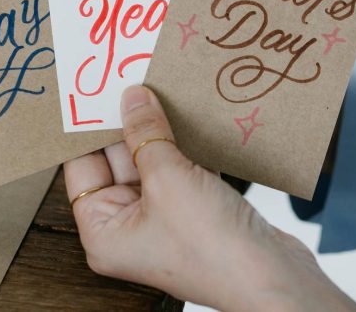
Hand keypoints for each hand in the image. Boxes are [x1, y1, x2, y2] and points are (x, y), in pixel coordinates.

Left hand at [64, 85, 355, 311]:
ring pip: (153, 161)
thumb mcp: (168, 178)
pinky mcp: (196, 213)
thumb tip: (131, 97)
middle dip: (129, 123)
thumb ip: (146, 133)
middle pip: (119, 162)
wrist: (272, 277)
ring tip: (163, 88)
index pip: (83, 169)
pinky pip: (182, 169)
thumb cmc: (210, 246)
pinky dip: (188, 144)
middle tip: (133, 78)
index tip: (93, 91)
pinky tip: (193, 114)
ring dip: (162, 130)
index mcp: (104, 232)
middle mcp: (129, 229)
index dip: (88, 130)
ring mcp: (164, 220)